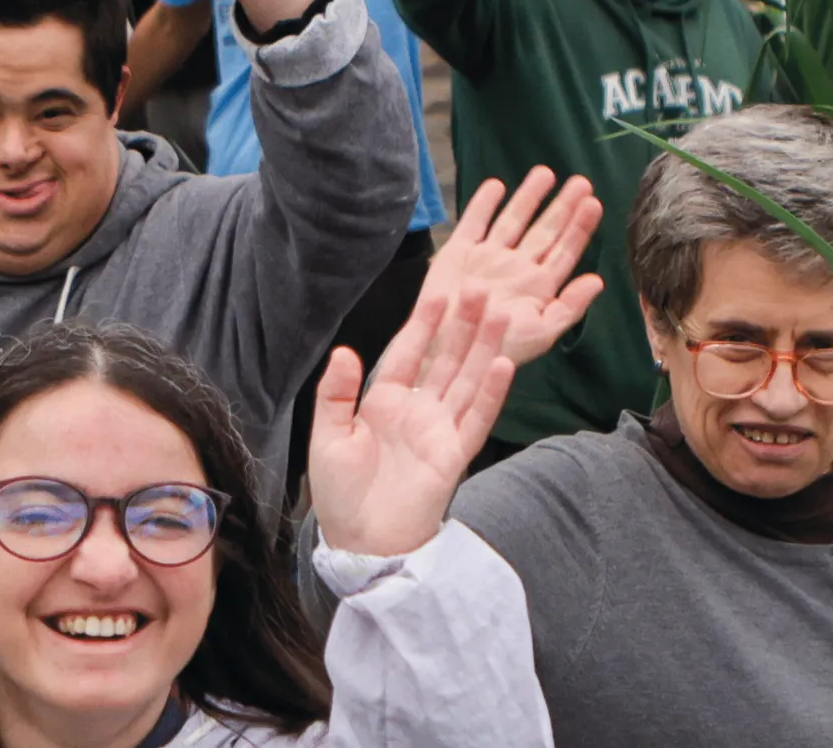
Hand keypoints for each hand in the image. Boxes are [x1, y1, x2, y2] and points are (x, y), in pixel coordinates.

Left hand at [307, 290, 516, 557]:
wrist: (361, 541)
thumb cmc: (340, 493)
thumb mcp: (328, 437)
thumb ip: (336, 394)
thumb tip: (344, 351)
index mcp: (384, 403)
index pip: (408, 354)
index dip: (423, 325)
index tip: (438, 294)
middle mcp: (416, 411)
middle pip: (445, 360)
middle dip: (461, 326)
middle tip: (479, 290)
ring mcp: (439, 431)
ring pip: (468, 380)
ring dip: (484, 348)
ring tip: (500, 315)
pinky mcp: (455, 454)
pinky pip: (477, 417)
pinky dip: (492, 392)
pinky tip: (504, 364)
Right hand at [424, 168, 604, 365]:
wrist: (449, 350)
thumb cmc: (497, 347)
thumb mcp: (541, 334)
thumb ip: (570, 307)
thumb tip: (598, 280)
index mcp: (538, 287)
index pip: (564, 251)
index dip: (579, 227)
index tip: (593, 204)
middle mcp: (516, 267)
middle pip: (544, 230)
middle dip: (562, 206)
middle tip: (582, 182)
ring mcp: (488, 257)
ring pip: (513, 220)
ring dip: (529, 197)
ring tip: (545, 173)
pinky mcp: (459, 253)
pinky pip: (474, 222)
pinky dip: (483, 204)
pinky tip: (496, 185)